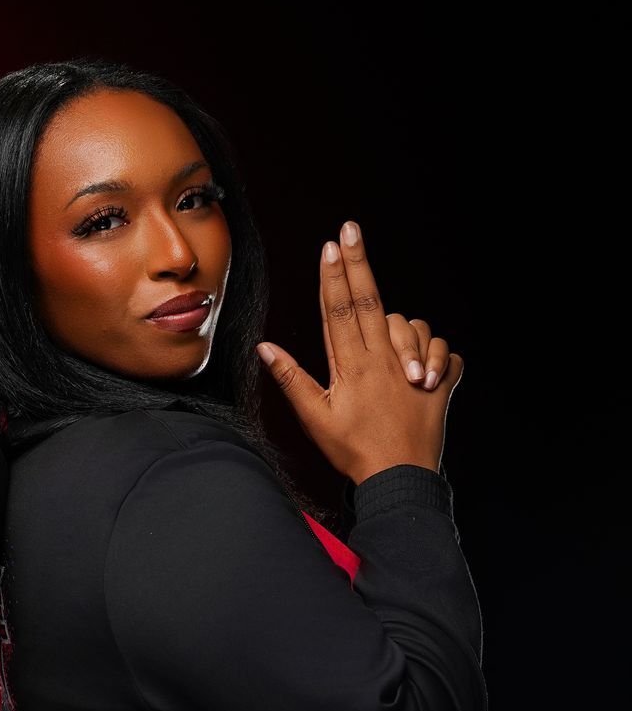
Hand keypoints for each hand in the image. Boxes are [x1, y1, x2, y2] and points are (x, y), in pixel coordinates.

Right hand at [258, 221, 464, 485]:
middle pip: (369, 300)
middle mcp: (384, 360)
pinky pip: (446, 351)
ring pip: (409, 324)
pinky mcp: (441, 383)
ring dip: (401, 327)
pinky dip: (438, 352)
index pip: (339, 310)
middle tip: (351, 230)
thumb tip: (264, 347)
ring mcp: (414, 368)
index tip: (330, 246)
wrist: (401, 479)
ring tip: (393, 352)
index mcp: (352, 366)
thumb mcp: (314, 418)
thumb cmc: (353, 452)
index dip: (333, 276)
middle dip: (358, 262)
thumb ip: (291, 378)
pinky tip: (426, 367)